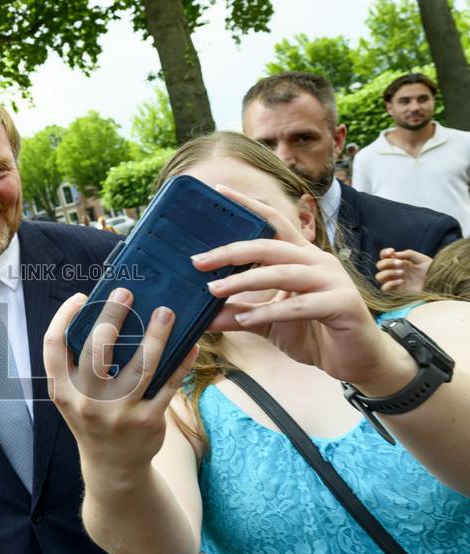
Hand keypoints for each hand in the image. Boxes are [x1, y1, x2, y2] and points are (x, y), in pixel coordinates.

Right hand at [43, 289, 197, 475]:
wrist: (113, 467)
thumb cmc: (93, 419)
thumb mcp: (74, 398)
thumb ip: (78, 366)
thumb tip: (104, 315)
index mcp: (63, 390)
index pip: (54, 346)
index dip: (64, 316)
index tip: (82, 297)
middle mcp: (87, 401)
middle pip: (97, 349)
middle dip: (112, 315)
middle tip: (126, 293)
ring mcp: (118, 412)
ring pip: (141, 364)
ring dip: (156, 334)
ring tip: (166, 312)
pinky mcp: (147, 420)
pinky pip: (168, 384)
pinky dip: (181, 361)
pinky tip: (190, 344)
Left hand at [196, 185, 385, 385]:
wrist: (357, 361)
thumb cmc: (314, 334)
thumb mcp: (269, 323)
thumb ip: (240, 314)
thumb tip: (205, 316)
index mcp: (302, 256)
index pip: (274, 222)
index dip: (248, 205)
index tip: (219, 191)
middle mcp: (318, 261)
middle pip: (271, 246)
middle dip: (232, 252)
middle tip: (198, 261)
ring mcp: (334, 280)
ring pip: (283, 273)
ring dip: (245, 281)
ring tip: (214, 290)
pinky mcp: (343, 304)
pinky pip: (300, 305)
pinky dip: (270, 312)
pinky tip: (245, 319)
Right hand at [376, 248, 430, 294]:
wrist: (438, 284)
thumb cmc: (431, 271)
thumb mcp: (422, 259)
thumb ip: (408, 254)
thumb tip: (394, 255)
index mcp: (399, 262)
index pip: (384, 256)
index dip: (384, 253)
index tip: (392, 251)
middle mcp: (394, 271)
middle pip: (379, 265)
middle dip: (387, 263)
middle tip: (400, 263)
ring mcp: (394, 281)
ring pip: (379, 277)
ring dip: (388, 273)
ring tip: (402, 273)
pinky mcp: (396, 291)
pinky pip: (384, 288)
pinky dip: (390, 284)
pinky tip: (402, 281)